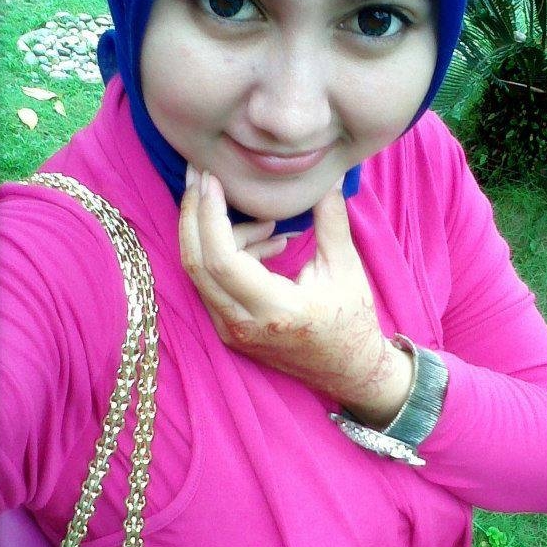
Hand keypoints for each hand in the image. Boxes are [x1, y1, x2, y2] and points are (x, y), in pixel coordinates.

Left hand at [179, 165, 412, 427]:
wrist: (349, 370)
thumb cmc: (352, 321)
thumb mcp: (347, 269)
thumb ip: (332, 220)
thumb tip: (330, 176)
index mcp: (276, 310)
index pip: (222, 259)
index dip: (210, 215)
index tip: (211, 179)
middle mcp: (244, 325)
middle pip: (196, 263)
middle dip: (194, 214)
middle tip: (202, 178)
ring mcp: (232, 332)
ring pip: (200, 272)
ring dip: (217, 235)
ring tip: (265, 224)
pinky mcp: (229, 331)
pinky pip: (211, 284)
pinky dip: (225, 255)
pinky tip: (263, 243)